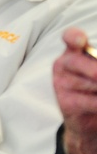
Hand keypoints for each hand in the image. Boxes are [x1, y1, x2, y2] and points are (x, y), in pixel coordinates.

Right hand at [54, 28, 96, 153]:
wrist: (89, 116)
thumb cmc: (96, 86)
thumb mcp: (95, 68)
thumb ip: (96, 63)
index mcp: (75, 49)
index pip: (70, 37)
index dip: (74, 38)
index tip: (81, 42)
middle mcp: (64, 63)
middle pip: (85, 65)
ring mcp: (62, 83)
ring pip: (93, 84)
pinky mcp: (65, 102)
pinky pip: (91, 102)